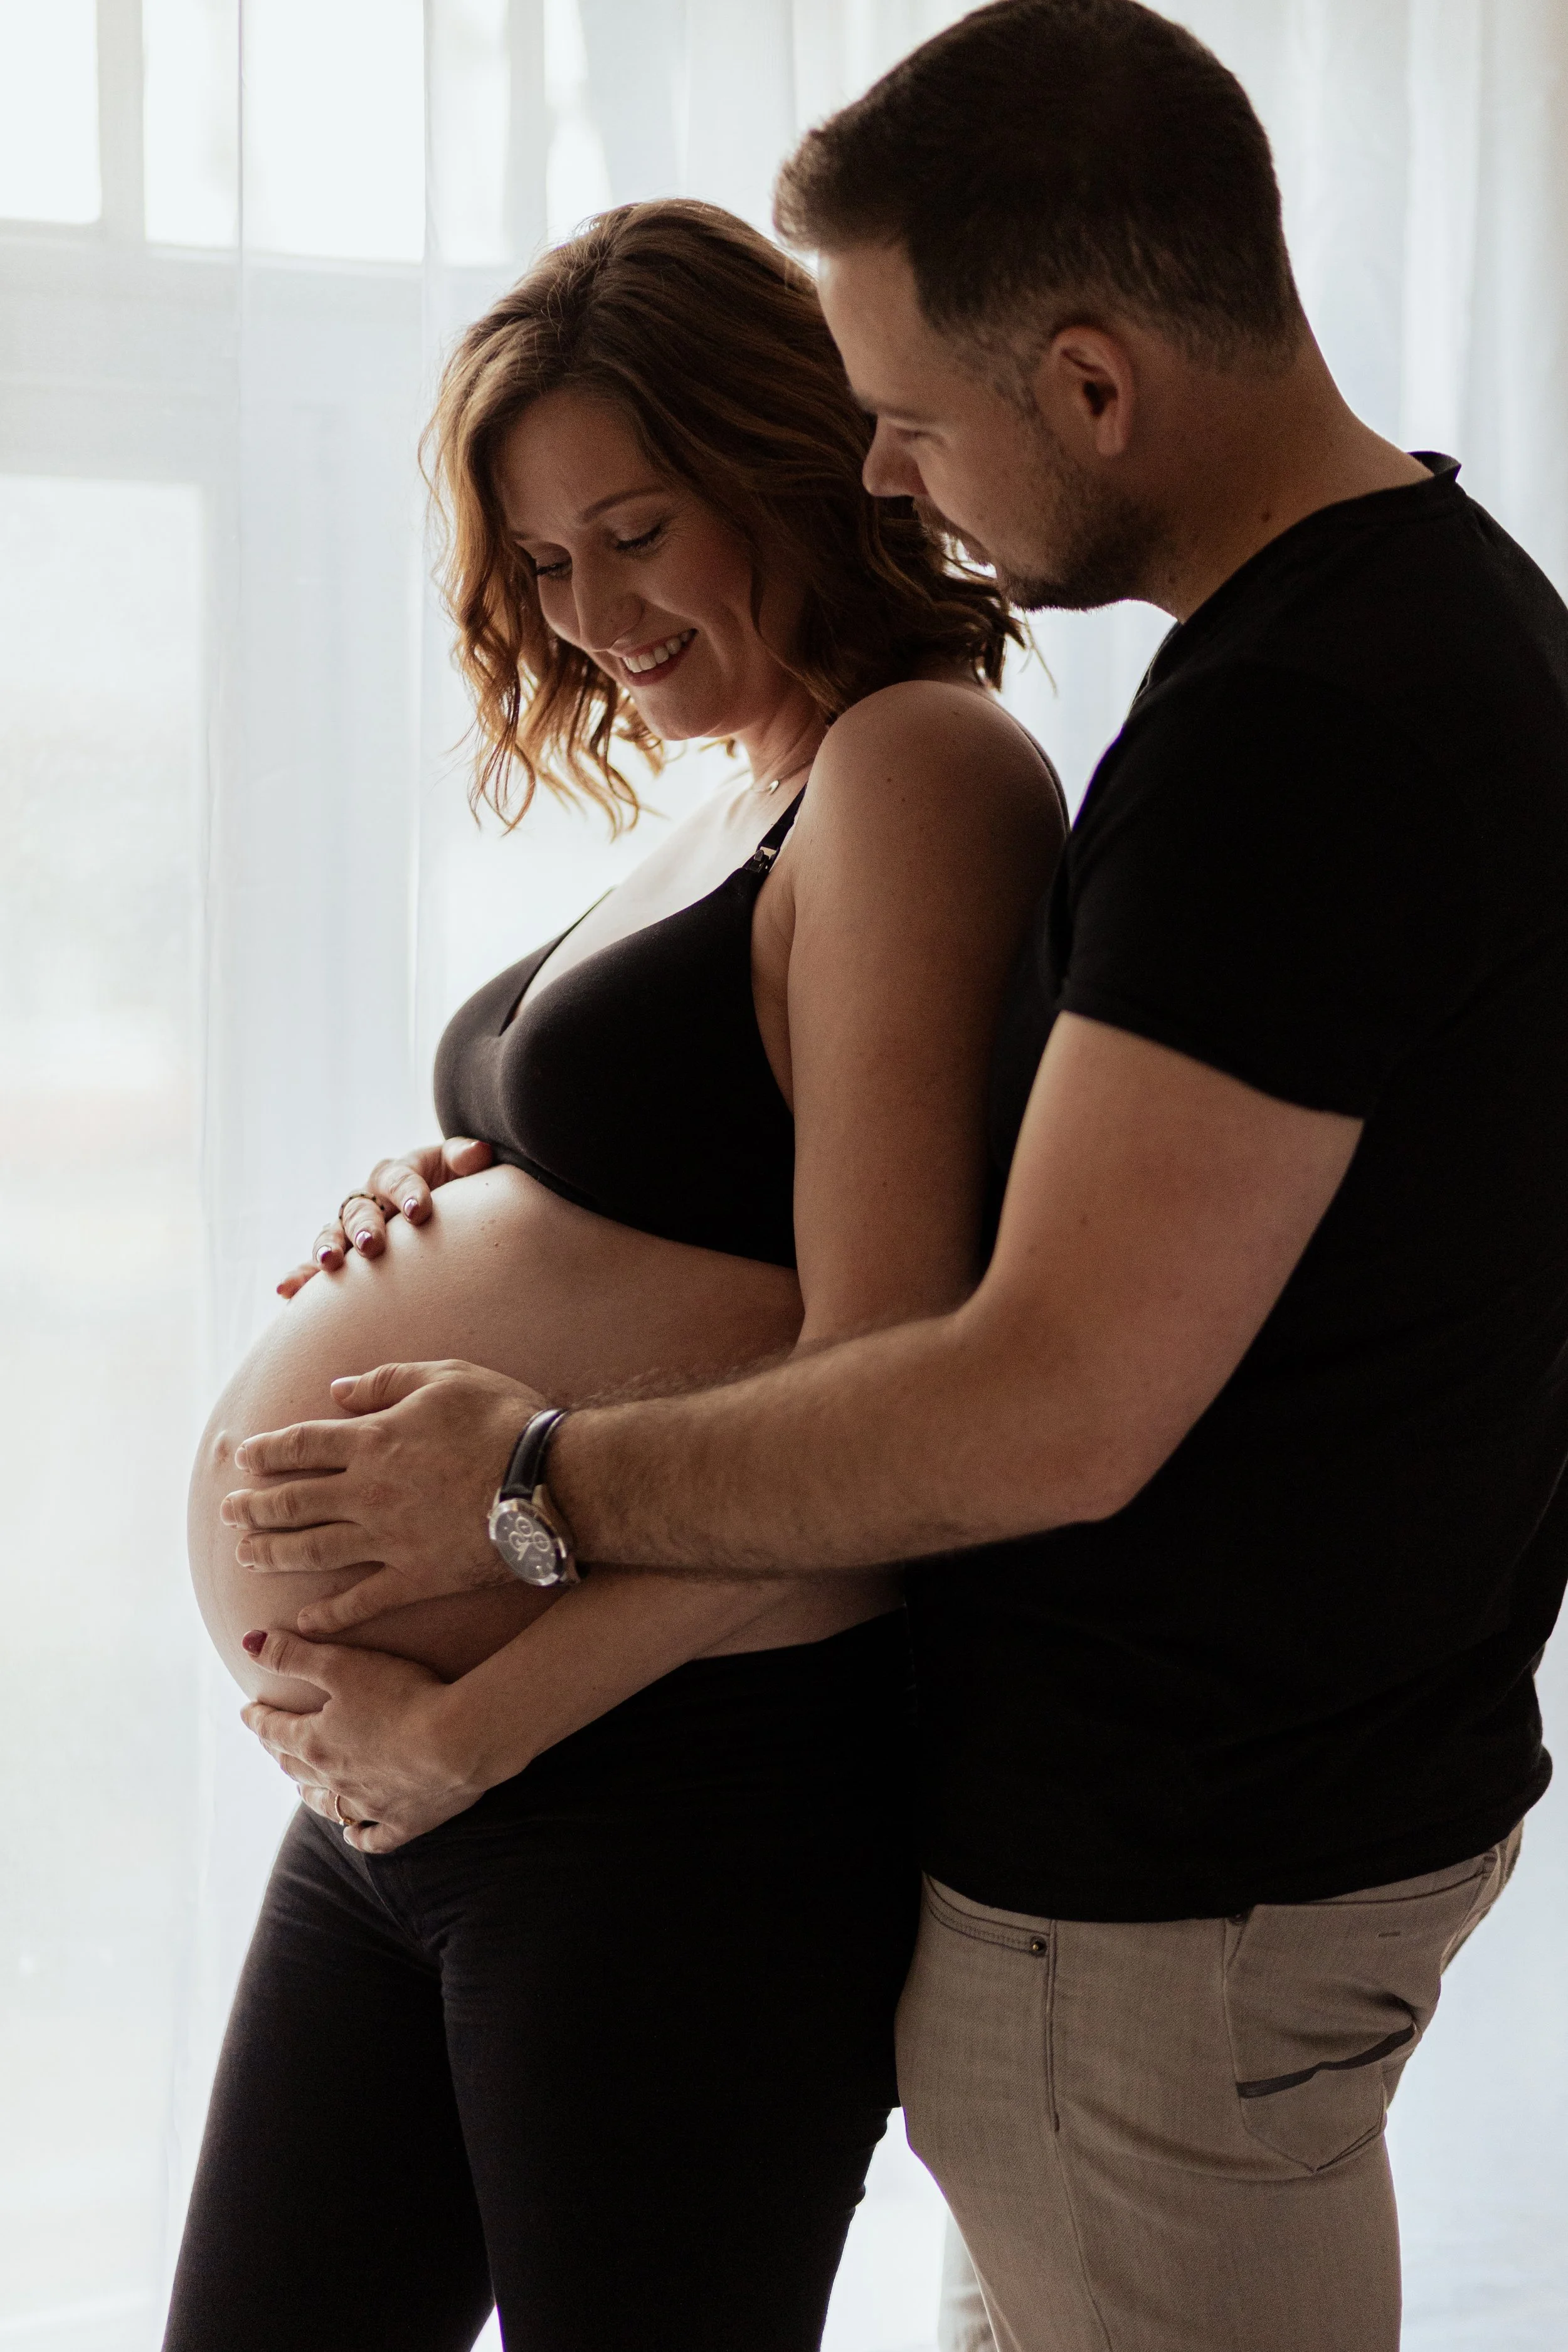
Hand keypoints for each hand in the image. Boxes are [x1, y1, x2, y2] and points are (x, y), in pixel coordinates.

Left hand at [222, 1361, 550, 1633]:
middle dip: (254, 1508)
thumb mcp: (446, 1377)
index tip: (244, 1460)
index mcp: (373, 1440)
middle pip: (293, 1502)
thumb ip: (386, 1381)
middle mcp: (368, 1492)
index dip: (266, 1452)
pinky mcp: (415, 1578)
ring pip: (312, 1551)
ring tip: (246, 1558)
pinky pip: (361, 1602)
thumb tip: (337, 1391)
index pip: (300, 1445)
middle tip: (229, 1514)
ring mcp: (388, 1540)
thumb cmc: (503, 1420)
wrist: (550, 1481)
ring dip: (273, 1555)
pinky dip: (329, 1615)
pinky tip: (305, 1621)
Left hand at [239, 1628, 486, 1852]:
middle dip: (280, 1752)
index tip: (247, 1711)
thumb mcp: (342, 1665)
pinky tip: (352, 1834)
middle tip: (272, 1743)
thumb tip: (248, 1642)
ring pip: (328, 1805)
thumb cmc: (401, 1696)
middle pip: (297, 1767)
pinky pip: (373, 1838)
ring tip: (301, 1787)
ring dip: (310, 1794)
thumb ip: (294, 1655)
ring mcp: (369, 1805)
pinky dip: (359, 1836)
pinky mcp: (404, 1822)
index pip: (275, 1729)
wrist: (458, 1741)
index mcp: (316, 1742)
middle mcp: (335, 1779)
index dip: (259, 1718)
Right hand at [277, 1137, 493, 1298]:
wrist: (439, 1214)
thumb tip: (478, 1154)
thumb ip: (464, 1158)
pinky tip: (286, 1292)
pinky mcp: (339, 1255)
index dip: (408, 1191)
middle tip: (373, 1244)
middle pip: (360, 1209)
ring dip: (328, 1247)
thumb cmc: (452, 1190)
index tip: (420, 1210)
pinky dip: (301, 1277)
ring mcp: (348, 1227)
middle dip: (366, 1226)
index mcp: (396, 1174)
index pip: (399, 1178)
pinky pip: (314, 1267)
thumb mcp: (459, 1170)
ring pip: (332, 1234)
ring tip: (329, 1263)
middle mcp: (367, 1198)